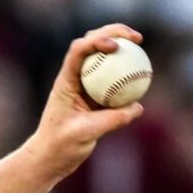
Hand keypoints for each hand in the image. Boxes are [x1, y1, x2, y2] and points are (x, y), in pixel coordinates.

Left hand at [30, 25, 145, 184]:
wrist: (50, 159)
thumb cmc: (59, 146)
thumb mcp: (85, 134)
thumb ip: (111, 120)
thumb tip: (138, 107)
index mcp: (66, 81)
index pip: (79, 51)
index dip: (97, 40)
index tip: (117, 46)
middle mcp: (74, 78)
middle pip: (92, 43)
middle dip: (114, 33)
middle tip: (137, 38)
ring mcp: (84, 85)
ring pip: (102, 58)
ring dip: (120, 47)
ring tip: (140, 45)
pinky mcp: (93, 96)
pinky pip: (112, 79)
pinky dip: (125, 73)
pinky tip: (142, 75)